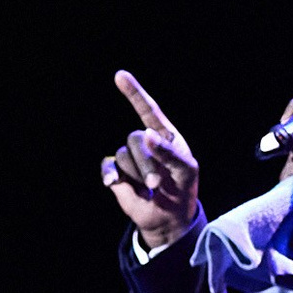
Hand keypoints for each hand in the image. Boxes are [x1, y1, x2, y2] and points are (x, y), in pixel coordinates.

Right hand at [103, 70, 201, 247]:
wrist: (169, 217)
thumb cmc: (182, 188)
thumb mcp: (185, 170)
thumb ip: (169, 152)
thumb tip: (146, 134)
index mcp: (164, 135)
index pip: (148, 109)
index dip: (134, 93)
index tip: (120, 76)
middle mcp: (145, 142)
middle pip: (135, 138)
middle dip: (147, 163)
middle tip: (159, 182)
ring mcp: (130, 158)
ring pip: (123, 155)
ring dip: (137, 174)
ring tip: (151, 187)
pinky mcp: (117, 174)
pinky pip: (108, 166)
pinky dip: (110, 175)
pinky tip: (115, 184)